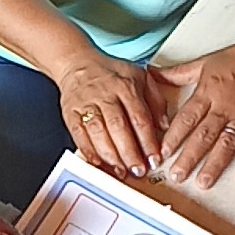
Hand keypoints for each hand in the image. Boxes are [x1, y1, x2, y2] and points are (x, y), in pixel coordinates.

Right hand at [56, 50, 166, 178]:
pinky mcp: (70, 113)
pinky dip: (87, 151)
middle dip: (129, 152)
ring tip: (121, 171)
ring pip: (98, 132)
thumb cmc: (110, 74)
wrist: (77, 63)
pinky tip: (98, 163)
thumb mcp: (140, 77)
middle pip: (118, 126)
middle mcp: (105, 94)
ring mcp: (86, 104)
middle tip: (138, 170)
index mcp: (126, 86)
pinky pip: (78, 134)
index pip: (140, 117)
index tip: (155, 159)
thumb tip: (164, 125)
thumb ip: (156, 100)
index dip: (148, 141)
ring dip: (110, 155)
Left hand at [152, 34, 234, 188]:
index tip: (162, 152)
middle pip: (203, 135)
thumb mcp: (204, 62)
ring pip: (226, 143)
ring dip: (214, 164)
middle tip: (176, 175)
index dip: (173, 136)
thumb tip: (152, 72)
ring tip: (203, 182)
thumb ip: (177, 73)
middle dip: (188, 157)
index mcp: (208, 92)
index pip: (186, 118)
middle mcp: (224, 106)